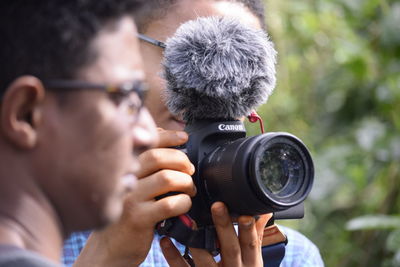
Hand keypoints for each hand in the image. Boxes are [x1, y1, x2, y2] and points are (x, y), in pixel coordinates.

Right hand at [73, 128, 195, 266]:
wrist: (109, 247)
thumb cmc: (126, 213)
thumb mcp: (132, 186)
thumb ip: (146, 165)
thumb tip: (166, 141)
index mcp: (125, 168)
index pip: (146, 143)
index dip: (168, 136)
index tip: (184, 137)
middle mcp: (125, 179)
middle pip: (157, 157)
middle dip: (181, 160)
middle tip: (189, 170)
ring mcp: (130, 198)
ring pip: (166, 178)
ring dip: (185, 182)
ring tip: (189, 190)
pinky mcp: (138, 218)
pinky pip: (169, 204)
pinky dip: (184, 202)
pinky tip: (183, 206)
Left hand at [160, 202, 271, 266]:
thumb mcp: (253, 262)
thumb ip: (256, 237)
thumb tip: (264, 212)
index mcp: (250, 265)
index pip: (251, 244)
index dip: (248, 229)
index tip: (244, 213)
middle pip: (230, 248)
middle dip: (224, 227)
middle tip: (217, 206)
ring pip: (205, 261)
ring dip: (197, 241)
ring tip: (189, 222)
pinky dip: (173, 256)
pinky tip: (166, 241)